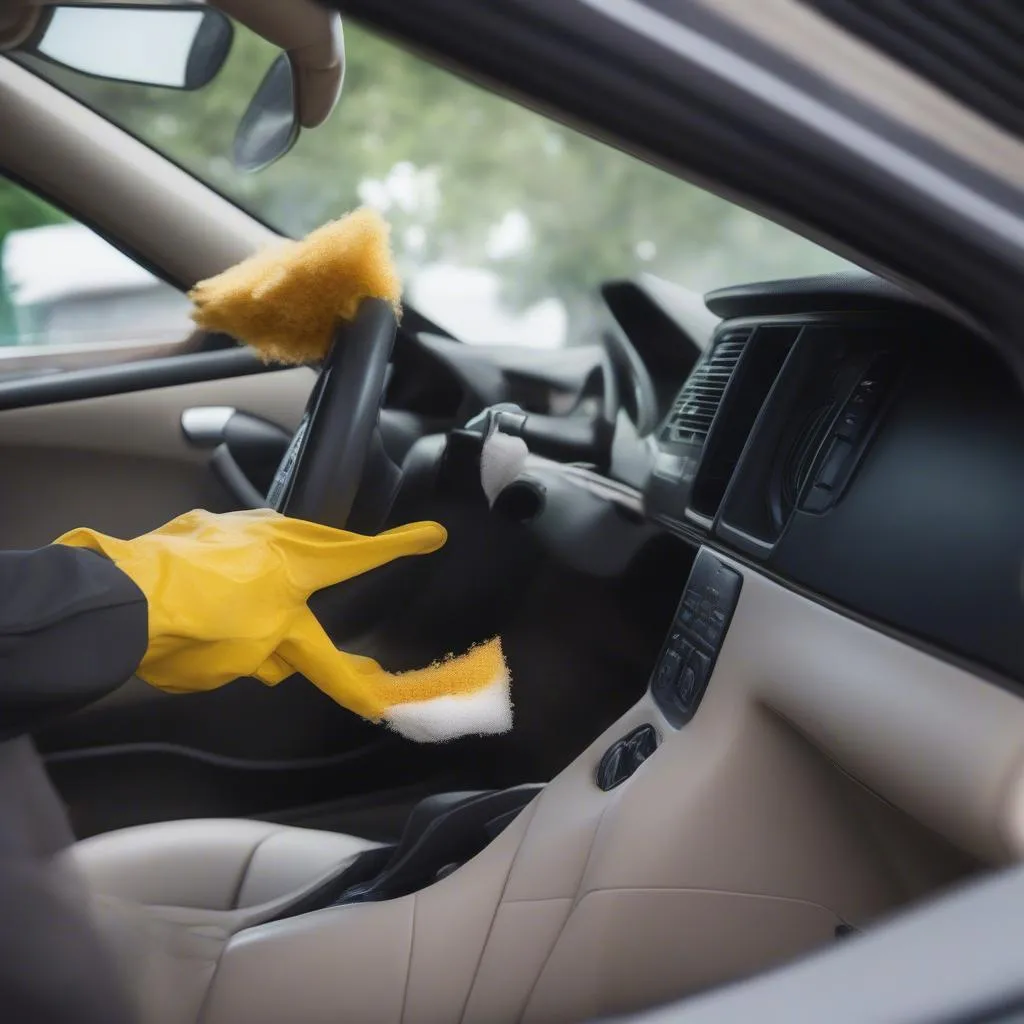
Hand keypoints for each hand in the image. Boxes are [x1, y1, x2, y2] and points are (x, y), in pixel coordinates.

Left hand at [56, 509, 510, 740]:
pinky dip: (244, 559)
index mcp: (295, 569)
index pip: (358, 565)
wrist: (118, 601)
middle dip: (353, 549)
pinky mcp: (197, 528)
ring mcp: (233, 528)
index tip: (433, 532)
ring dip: (295, 554)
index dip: (399, 549)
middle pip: (326, 543)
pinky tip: (225, 579)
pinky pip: (237, 540)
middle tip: (379, 548)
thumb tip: (280, 661)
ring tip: (289, 583)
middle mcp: (271, 539)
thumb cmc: (194, 633)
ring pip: (281, 537)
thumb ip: (278, 656)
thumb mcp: (250, 658)